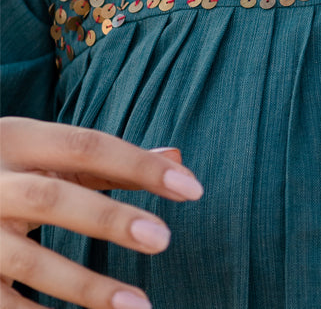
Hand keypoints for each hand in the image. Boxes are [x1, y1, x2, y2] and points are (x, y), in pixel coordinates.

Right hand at [0, 117, 203, 308]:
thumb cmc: (5, 171)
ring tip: (140, 306)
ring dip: (88, 286)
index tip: (192, 189)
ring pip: (29, 261)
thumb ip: (109, 163)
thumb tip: (179, 163)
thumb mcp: (45, 153)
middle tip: (165, 238)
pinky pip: (4, 303)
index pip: (88, 145)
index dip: (140, 167)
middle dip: (110, 219)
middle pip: (53, 198)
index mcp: (17, 138)